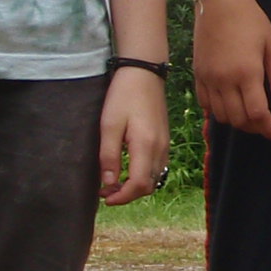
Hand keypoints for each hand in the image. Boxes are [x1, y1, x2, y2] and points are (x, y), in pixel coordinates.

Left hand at [99, 68, 172, 205]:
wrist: (144, 73)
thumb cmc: (124, 96)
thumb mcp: (109, 125)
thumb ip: (109, 156)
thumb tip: (108, 183)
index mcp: (146, 145)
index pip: (139, 185)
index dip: (122, 197)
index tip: (105, 197)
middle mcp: (160, 149)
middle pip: (149, 186)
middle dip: (128, 194)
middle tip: (106, 190)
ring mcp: (165, 144)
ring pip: (155, 178)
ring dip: (136, 186)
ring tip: (114, 181)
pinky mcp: (165, 140)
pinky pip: (158, 167)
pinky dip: (144, 175)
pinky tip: (128, 168)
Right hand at [193, 0, 270, 141]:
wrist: (219, 2)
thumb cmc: (251, 21)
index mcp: (247, 73)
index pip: (257, 114)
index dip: (269, 130)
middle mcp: (225, 80)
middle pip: (238, 120)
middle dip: (255, 128)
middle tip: (267, 125)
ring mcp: (208, 79)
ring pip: (221, 116)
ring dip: (237, 122)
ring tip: (250, 116)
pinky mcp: (197, 75)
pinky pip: (205, 105)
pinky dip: (218, 112)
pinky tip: (230, 106)